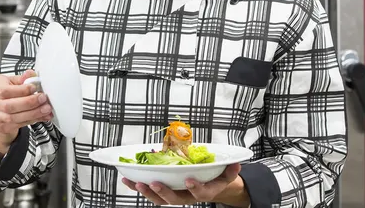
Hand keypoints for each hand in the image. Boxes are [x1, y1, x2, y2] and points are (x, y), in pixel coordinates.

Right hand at [0, 69, 52, 155]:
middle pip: (9, 106)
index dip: (21, 90)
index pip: (5, 90)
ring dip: (33, 113)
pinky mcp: (3, 126)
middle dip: (29, 103)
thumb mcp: (12, 80)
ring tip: (46, 108)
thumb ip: (22, 78)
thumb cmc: (6, 90)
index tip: (34, 87)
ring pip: (14, 118)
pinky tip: (43, 116)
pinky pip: (19, 125)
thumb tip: (31, 74)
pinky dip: (33, 120)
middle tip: (43, 98)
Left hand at [122, 163, 249, 206]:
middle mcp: (188, 197)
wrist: (212, 187)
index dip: (194, 188)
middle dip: (164, 192)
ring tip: (135, 183)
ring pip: (160, 199)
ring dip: (147, 192)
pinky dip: (139, 186)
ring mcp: (176, 196)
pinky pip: (151, 193)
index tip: (188, 180)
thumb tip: (237, 164)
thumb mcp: (226, 174)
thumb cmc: (217, 178)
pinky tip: (127, 179)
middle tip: (155, 183)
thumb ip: (230, 170)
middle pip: (175, 200)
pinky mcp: (165, 192)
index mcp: (204, 192)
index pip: (200, 194)